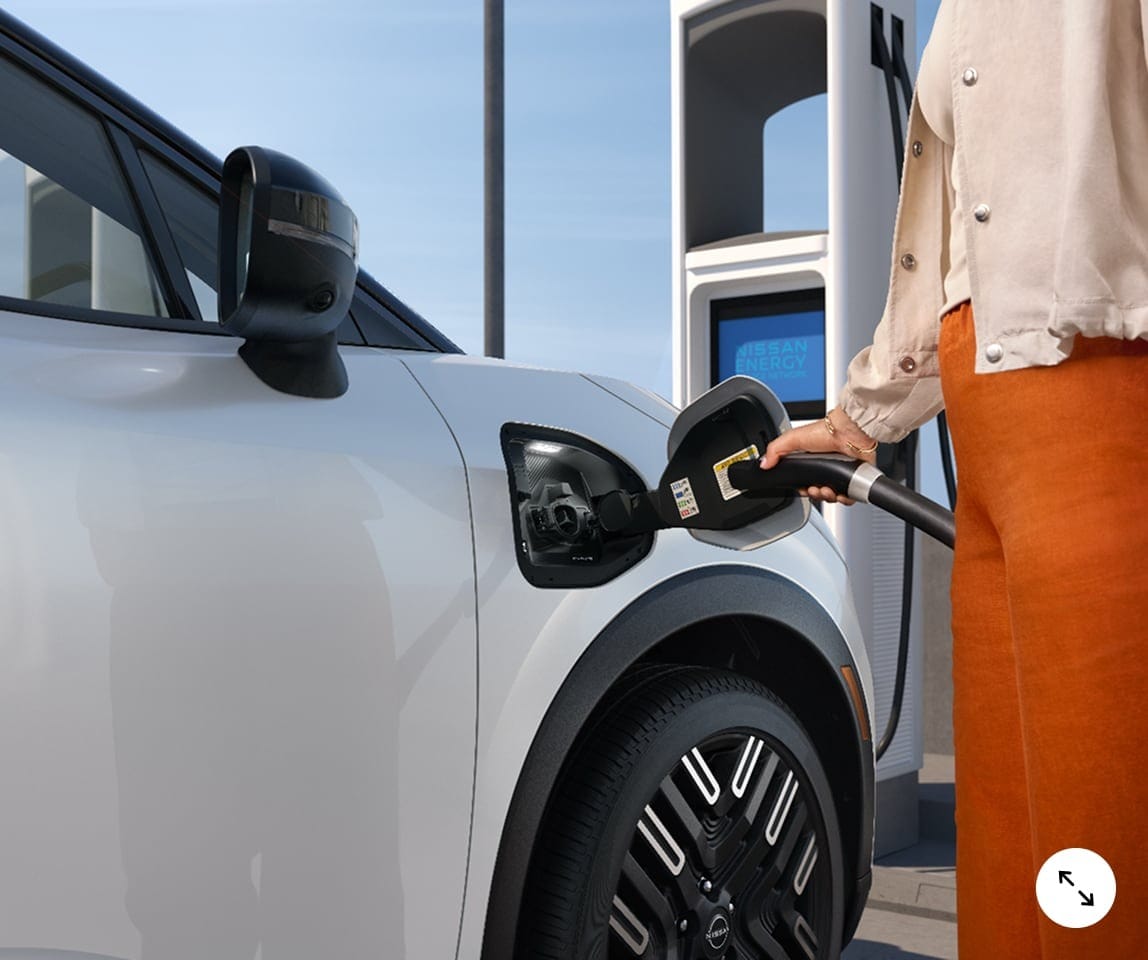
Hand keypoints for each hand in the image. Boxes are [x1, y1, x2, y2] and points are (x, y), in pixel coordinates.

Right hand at [759, 407, 877, 504]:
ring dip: (826, 497)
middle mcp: (826, 468)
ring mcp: (840, 475)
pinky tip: (838, 492)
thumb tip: (763, 464)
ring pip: (831, 497)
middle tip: (812, 489)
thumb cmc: (825, 432)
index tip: (801, 488)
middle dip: (813, 494)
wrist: (849, 433)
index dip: (801, 489)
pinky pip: (847, 497)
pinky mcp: (853, 479)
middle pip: (817, 492)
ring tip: (825, 489)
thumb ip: (775, 450)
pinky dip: (842, 498)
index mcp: (811, 461)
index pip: (803, 482)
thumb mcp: (792, 438)